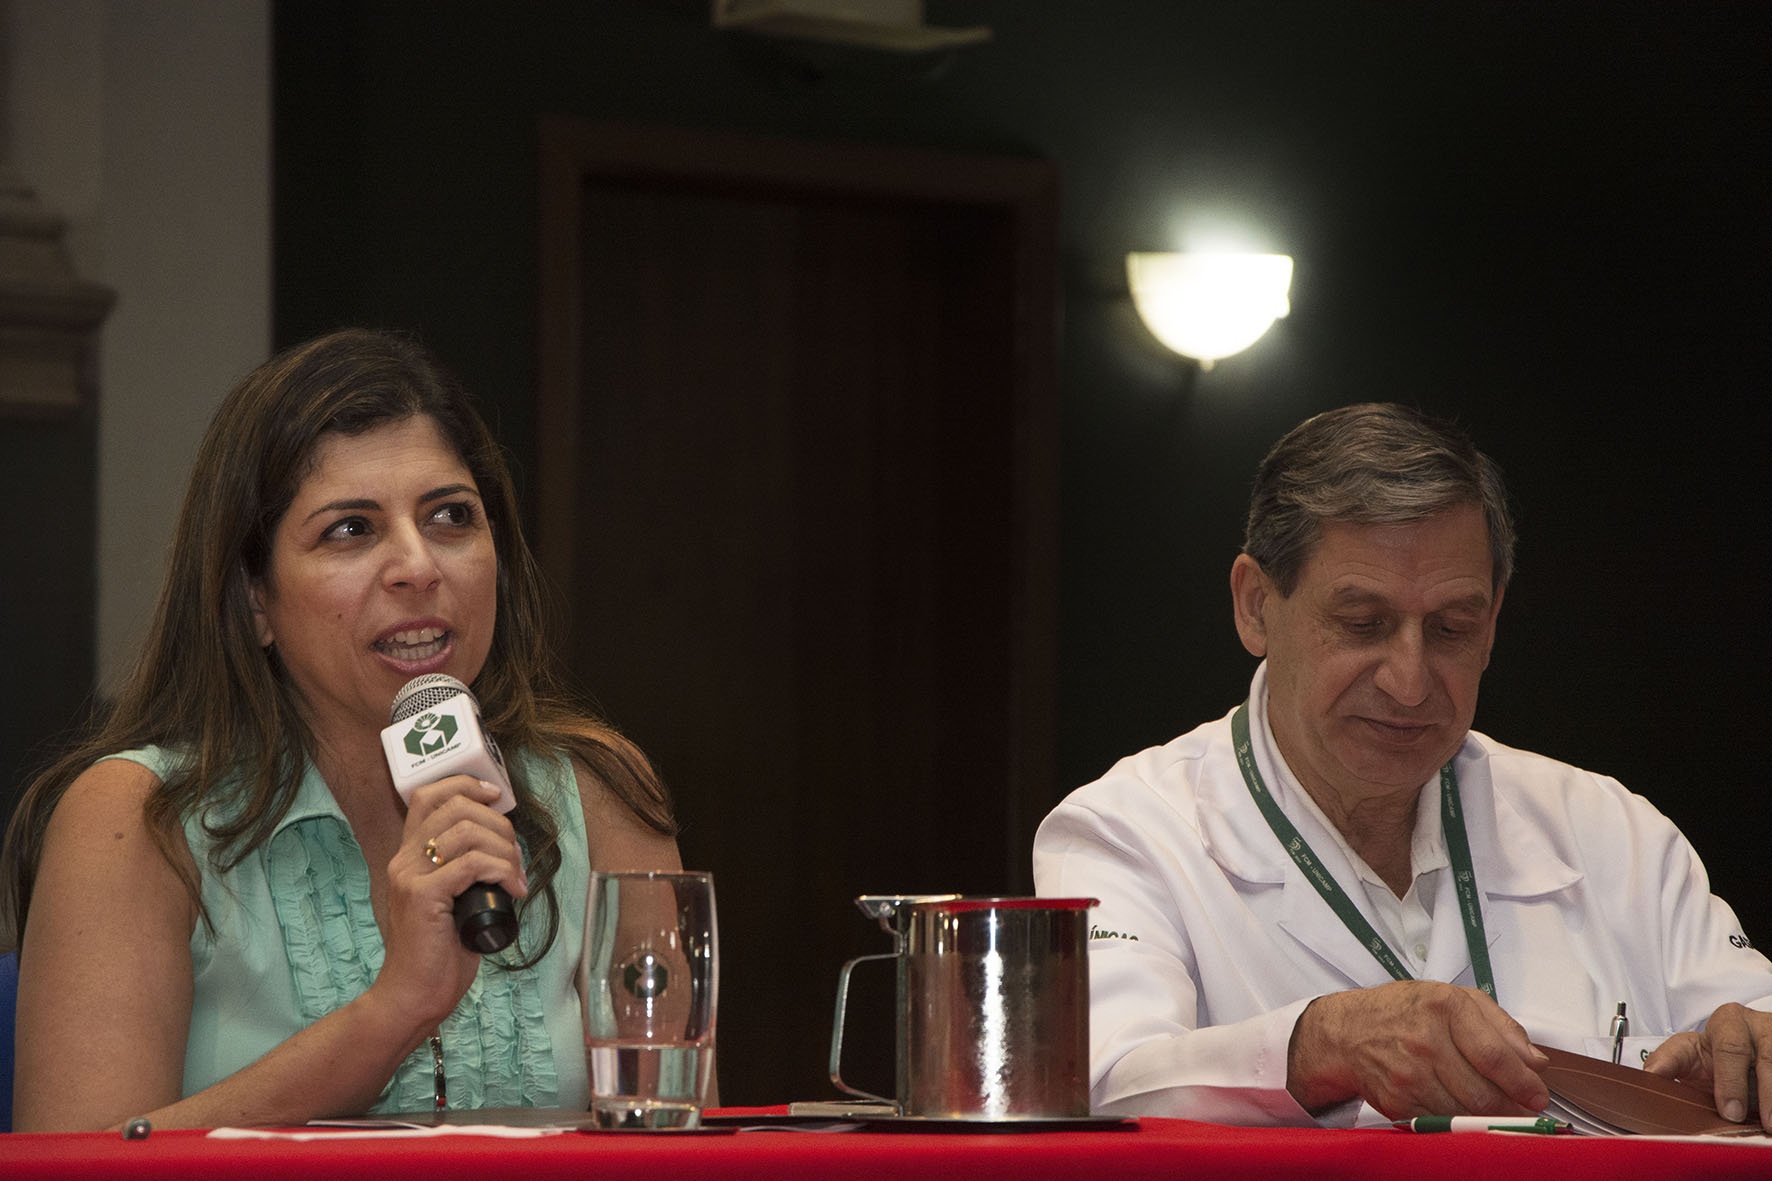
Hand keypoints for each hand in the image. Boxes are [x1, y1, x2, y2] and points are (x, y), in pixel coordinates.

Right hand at [376, 775, 528, 1022]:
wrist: (414, 993)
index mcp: (408, 855)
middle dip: (499, 825)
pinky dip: (502, 870)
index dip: (466, 785)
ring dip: (505, 850)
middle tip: (515, 857)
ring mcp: (411, 877)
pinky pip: (472, 864)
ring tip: (516, 876)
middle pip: (456, 808)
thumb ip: (462, 869)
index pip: (428, 795)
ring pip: (467, 833)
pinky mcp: (424, 897)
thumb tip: (502, 844)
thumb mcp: (451, 898)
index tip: (496, 796)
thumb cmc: (439, 950)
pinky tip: (514, 888)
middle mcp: (404, 859)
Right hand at [1286, 981, 1549, 1118]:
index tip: (1538, 1094)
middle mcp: (1424, 1040)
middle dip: (1511, 1106)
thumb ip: (1500, 1026)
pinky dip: (1460, 1120)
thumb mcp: (1453, 998)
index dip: (1523, 1082)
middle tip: (1523, 1108)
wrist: (1347, 1031)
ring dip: (1488, 1117)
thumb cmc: (1405, 1011)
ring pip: (1465, 1111)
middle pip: (1483, 1091)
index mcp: (1444, 1007)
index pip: (1495, 1056)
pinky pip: (1443, 1121)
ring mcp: (1408, 1073)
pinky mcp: (1398, 1101)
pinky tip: (1464, 1109)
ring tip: (1496, 1108)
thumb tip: (1536, 1062)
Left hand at [1643, 1003, 1770, 1127]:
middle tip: (1758, 1123)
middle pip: (1764, 1059)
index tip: (1729, 1111)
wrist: (1747, 1047)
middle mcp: (1759, 1027)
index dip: (1731, 1081)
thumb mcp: (1688, 1051)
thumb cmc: (1714, 1054)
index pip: (1729, 1047)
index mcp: (1728, 1022)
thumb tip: (1649, 1077)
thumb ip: (1668, 1062)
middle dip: (1761, 1093)